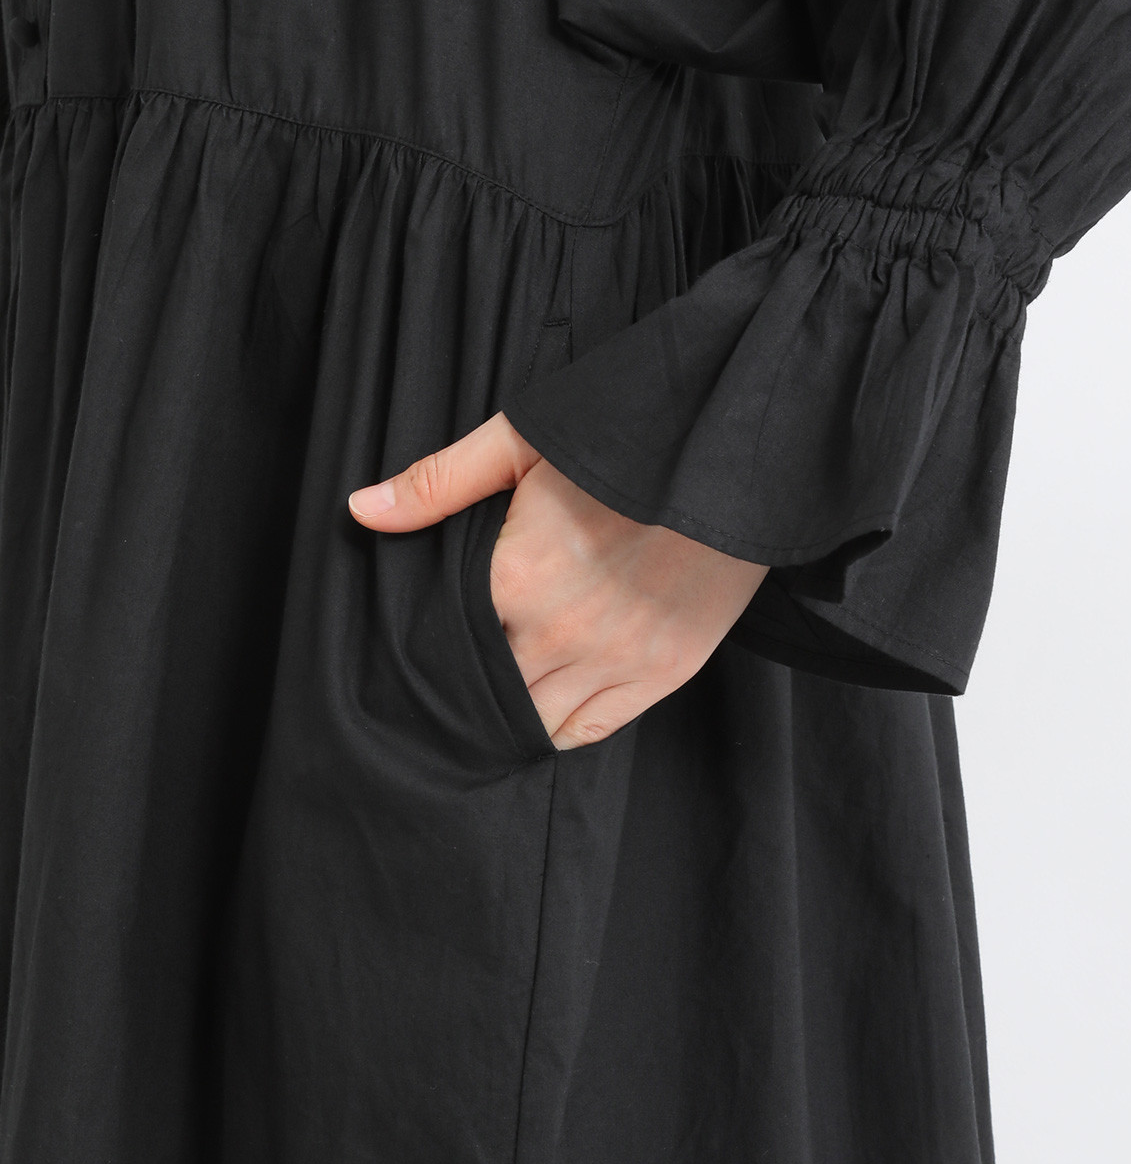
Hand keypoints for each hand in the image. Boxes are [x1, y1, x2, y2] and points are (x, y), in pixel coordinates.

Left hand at [348, 413, 769, 750]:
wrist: (736, 450)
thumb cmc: (628, 434)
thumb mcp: (522, 439)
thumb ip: (439, 482)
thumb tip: (361, 511)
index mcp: (516, 577)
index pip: (442, 644)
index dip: (425, 650)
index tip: (422, 646)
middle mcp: (560, 633)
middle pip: (484, 692)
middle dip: (461, 688)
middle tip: (448, 679)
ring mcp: (616, 659)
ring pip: (533, 722)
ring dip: (508, 713)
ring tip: (495, 694)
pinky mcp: (664, 672)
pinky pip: (592, 729)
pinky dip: (560, 727)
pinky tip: (543, 708)